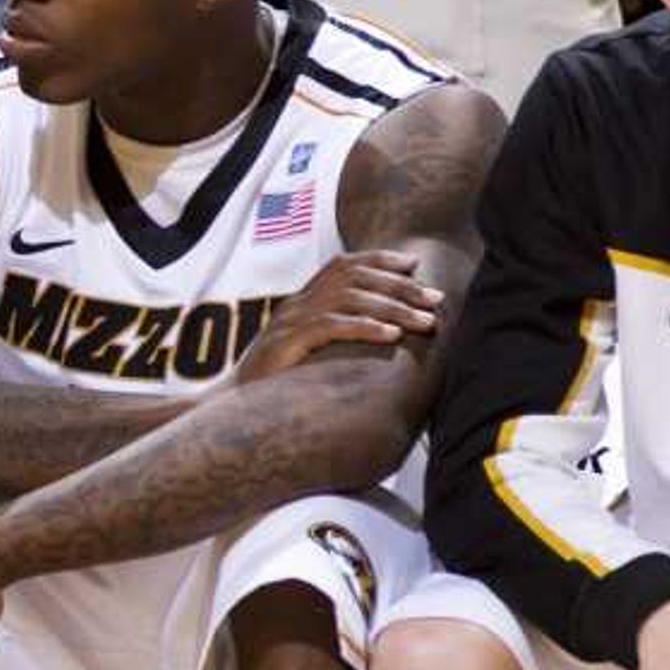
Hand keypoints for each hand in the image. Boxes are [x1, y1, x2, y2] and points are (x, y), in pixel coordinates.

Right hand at [235, 248, 446, 384]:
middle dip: (400, 286)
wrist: (233, 409)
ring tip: (425, 321)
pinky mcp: (288, 343)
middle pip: (355, 277)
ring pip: (350, 298)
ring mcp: (291, 322)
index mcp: (302, 301)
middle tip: (436, 299)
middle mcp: (297, 304)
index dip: (380, 259)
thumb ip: (336, 337)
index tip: (414, 264)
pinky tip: (391, 335)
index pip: (344, 264)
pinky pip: (332, 326)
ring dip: (394, 307)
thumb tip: (383, 335)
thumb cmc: (277, 388)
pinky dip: (365, 327)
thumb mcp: (309, 354)